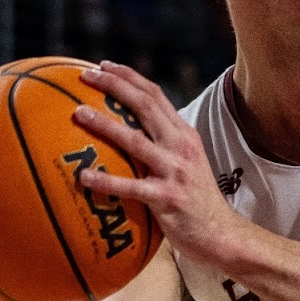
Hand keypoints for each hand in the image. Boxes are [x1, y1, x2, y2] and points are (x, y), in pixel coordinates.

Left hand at [75, 61, 242, 268]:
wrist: (221, 234)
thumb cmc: (195, 201)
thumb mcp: (185, 164)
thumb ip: (162, 146)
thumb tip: (126, 135)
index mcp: (184, 134)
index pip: (155, 94)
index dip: (128, 77)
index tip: (103, 66)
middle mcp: (181, 146)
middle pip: (145, 105)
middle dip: (114, 86)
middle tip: (85, 76)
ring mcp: (175, 170)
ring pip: (135, 140)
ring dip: (104, 124)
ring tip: (78, 114)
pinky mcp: (167, 197)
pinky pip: (131, 186)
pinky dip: (105, 181)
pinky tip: (83, 177)